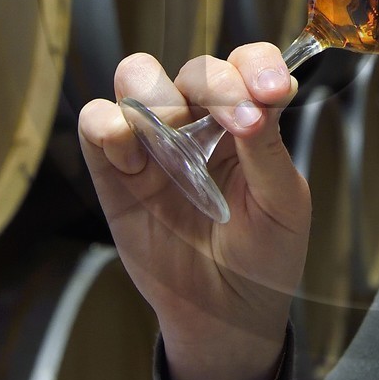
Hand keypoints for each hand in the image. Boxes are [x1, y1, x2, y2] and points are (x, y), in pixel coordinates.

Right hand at [78, 44, 308, 379]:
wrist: (227, 315)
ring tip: (176, 135)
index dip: (258, 65)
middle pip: (195, 67)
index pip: (248, 64)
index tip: (274, 91)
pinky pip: (96, 125)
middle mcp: (200, 121)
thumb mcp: (282, 205)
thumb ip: (269, 151)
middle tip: (240, 123)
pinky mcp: (114, 173)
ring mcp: (155, 143)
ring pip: (137, 77)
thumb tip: (263, 99)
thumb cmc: (265, 255)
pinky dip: (106, 124)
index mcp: (248, 119)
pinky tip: (131, 152)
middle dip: (217, 83)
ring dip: (156, 94)